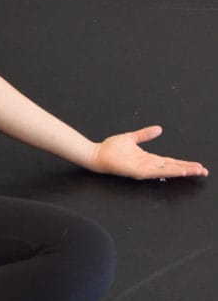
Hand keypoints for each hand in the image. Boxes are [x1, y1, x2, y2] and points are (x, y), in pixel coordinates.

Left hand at [90, 125, 207, 179]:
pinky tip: (178, 171)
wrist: (97, 153)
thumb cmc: (111, 148)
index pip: (171, 162)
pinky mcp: (138, 171)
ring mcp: (144, 169)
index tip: (198, 165)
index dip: (184, 163)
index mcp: (148, 158)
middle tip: (204, 172)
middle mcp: (149, 165)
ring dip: (182, 171)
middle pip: (173, 167)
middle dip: (189, 169)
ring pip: (168, 170)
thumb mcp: (132, 138)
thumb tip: (158, 128)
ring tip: (196, 171)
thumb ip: (145, 134)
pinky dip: (168, 172)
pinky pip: (156, 172)